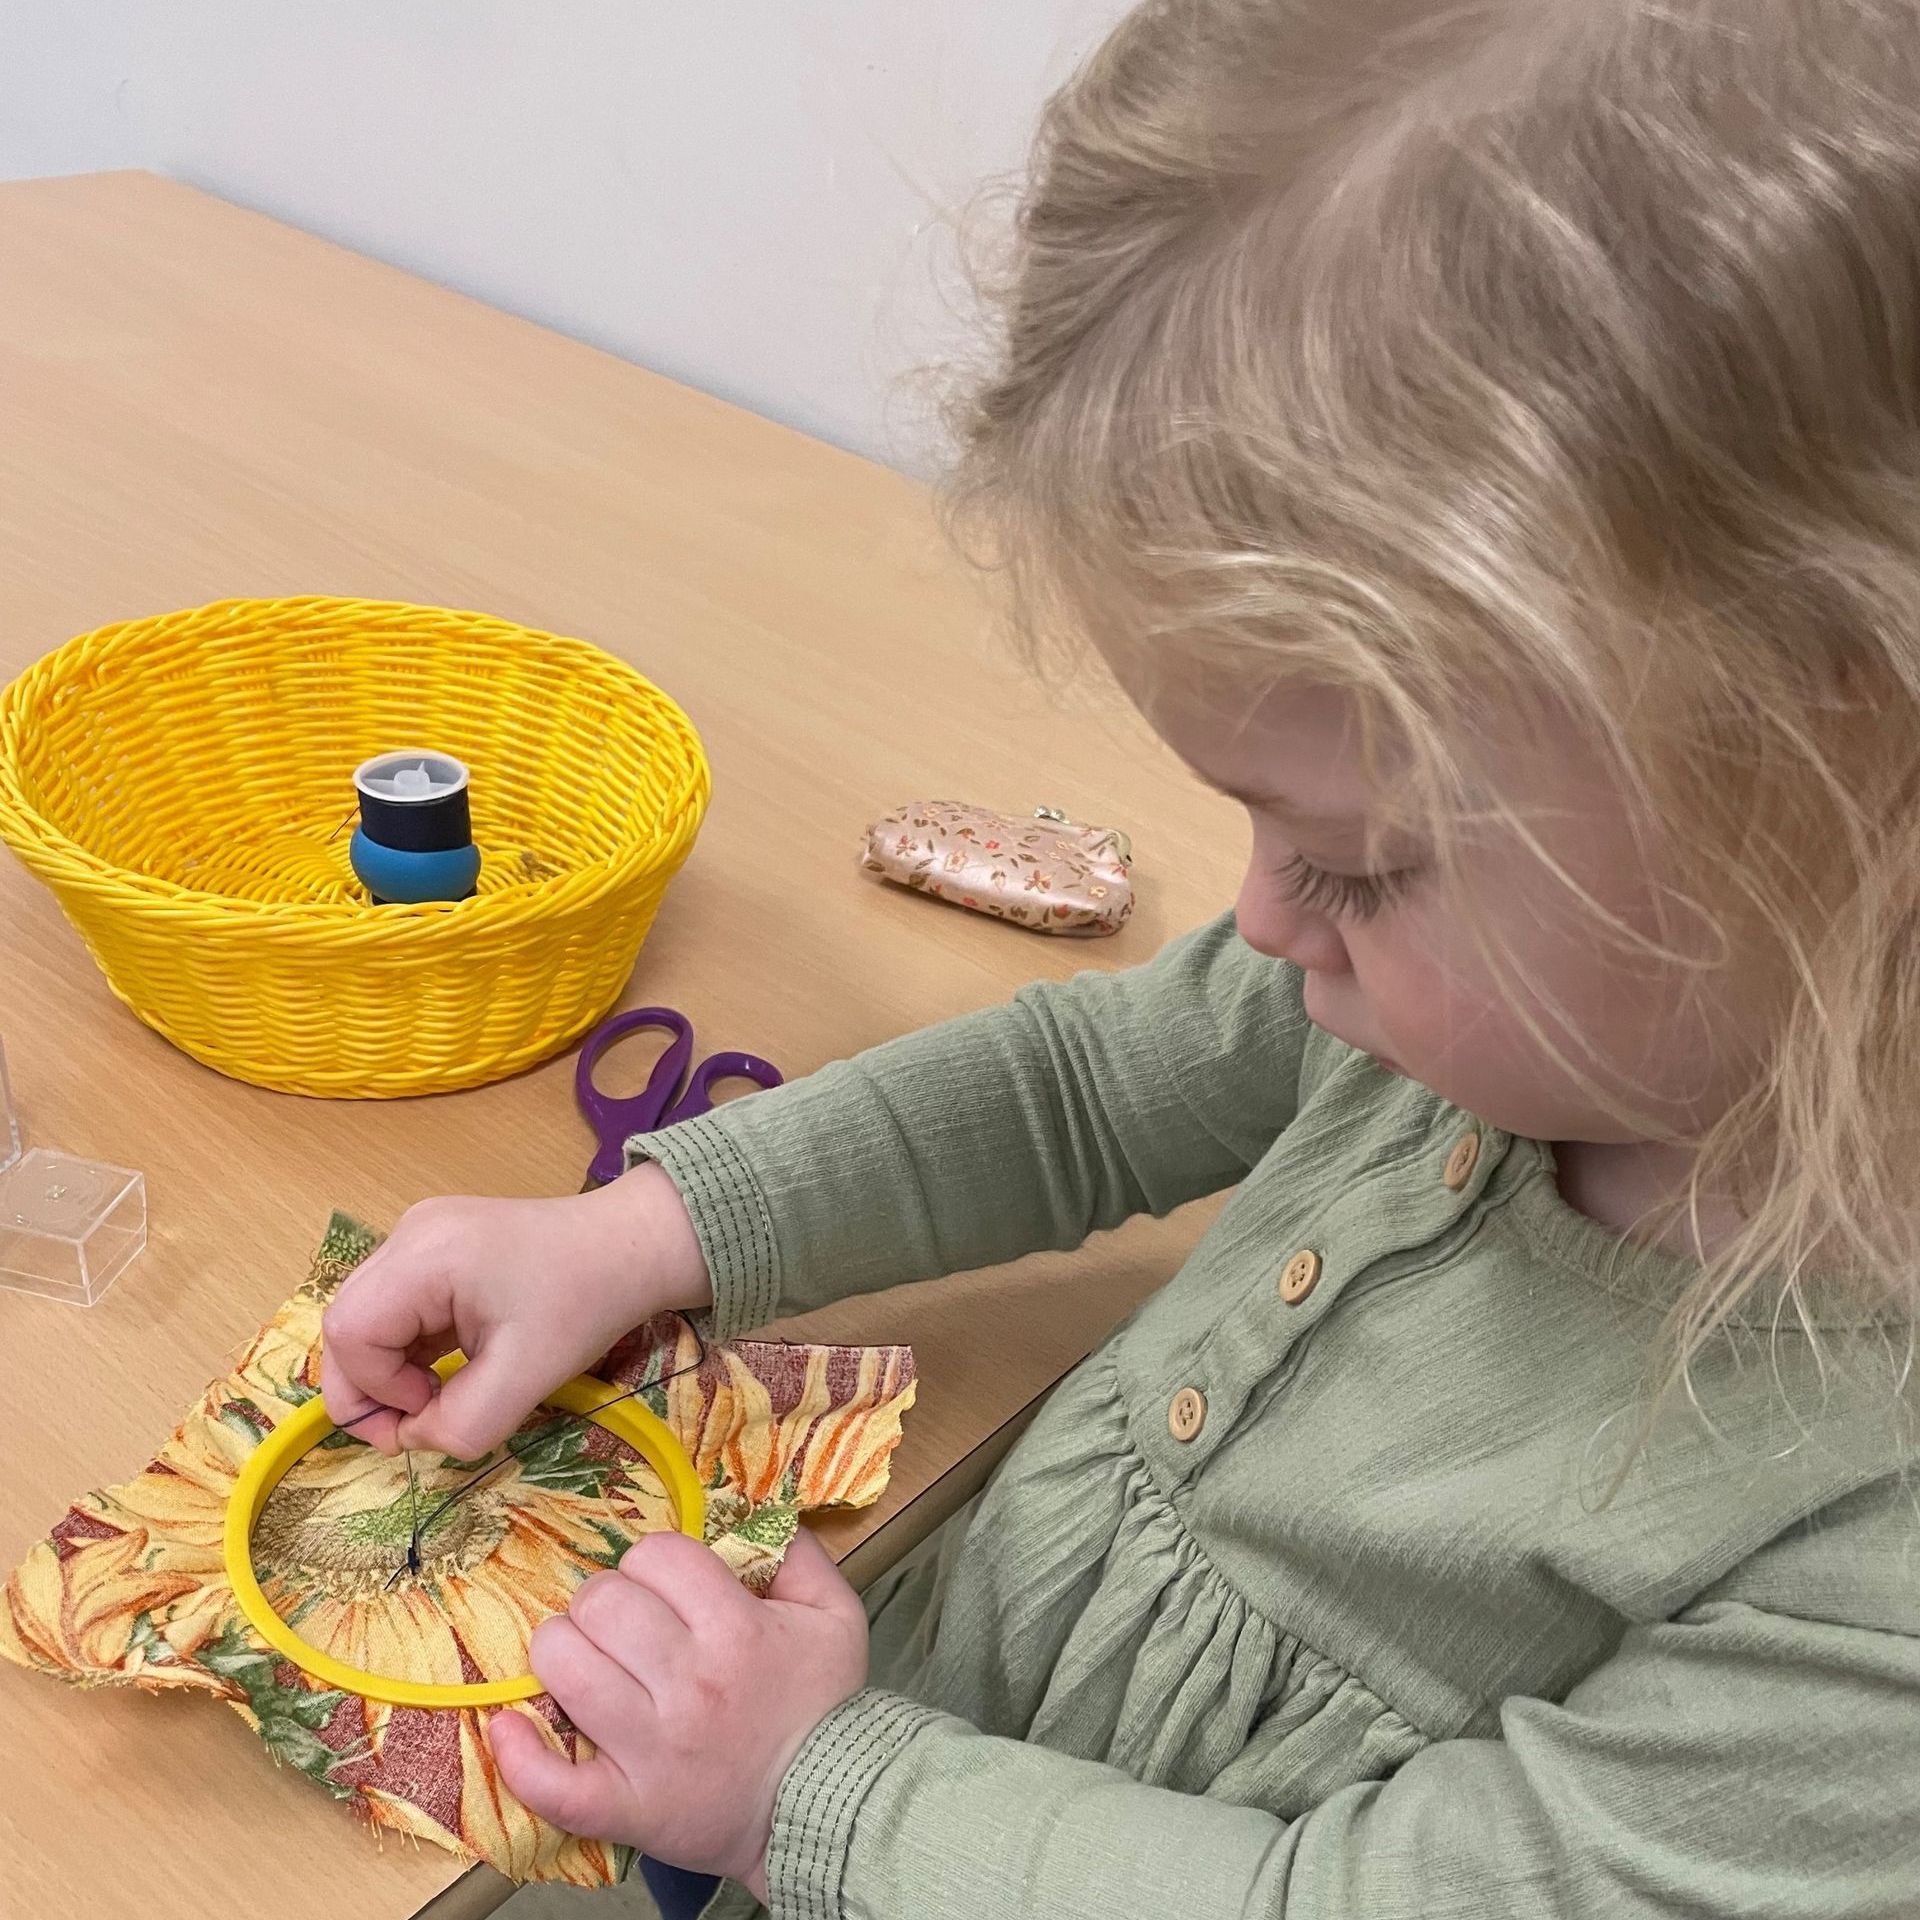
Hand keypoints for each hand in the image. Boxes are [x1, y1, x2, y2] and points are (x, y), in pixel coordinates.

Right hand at [319, 1165, 709, 1455]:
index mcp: (424, 1254)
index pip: (349, 1332)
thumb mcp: (527, 1377)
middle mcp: (409, 1234)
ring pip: (368, 1319)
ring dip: (391, 1371)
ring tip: (439, 1394)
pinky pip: (396, 1307)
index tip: (428, 1411)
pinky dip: (409, 1349)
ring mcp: (420, 1235)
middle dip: (370, 1388)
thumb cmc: (586, 1301)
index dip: (374, 1391)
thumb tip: (414, 1440)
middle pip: (346, 1323)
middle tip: (418, 1423)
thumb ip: (461, 1424)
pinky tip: (448, 1366)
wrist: (633, 1244)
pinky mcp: (436, 1247)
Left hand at [489, 1527, 868, 1898]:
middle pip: (601, 1602)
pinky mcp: (624, 1807)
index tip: (665, 1584)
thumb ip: (798, 1553)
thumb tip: (756, 1509)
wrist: (826, 1808)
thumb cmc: (825, 1706)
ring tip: (587, 1659)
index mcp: (737, 1632)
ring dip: (564, 1652)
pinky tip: (511, 1726)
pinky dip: (520, 1755)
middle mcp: (689, 1685)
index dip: (654, 1560)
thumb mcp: (836, 1616)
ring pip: (564, 1667)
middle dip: (606, 1598)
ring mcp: (650, 1749)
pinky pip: (549, 1782)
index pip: (657, 1555)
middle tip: (625, 1621)